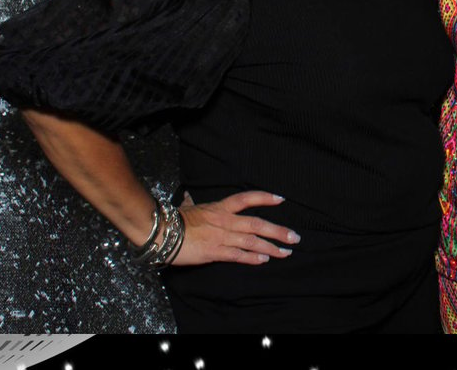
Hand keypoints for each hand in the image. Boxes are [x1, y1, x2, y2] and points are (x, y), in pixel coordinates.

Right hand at [170, 190, 298, 265]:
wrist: (161, 232)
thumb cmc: (174, 219)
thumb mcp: (188, 206)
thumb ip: (195, 203)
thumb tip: (190, 197)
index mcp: (220, 207)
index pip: (247, 199)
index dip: (265, 198)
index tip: (281, 199)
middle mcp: (225, 220)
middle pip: (257, 224)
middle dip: (278, 231)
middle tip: (295, 237)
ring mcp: (221, 236)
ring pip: (252, 242)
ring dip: (271, 248)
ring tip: (286, 252)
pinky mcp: (214, 252)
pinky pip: (238, 255)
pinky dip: (252, 258)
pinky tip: (264, 260)